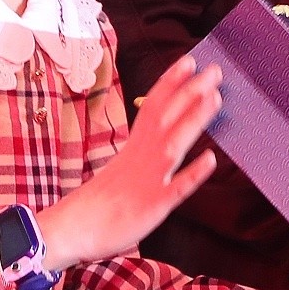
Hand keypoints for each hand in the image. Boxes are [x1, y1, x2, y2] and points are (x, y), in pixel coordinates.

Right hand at [42, 55, 221, 266]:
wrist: (73, 229)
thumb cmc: (100, 200)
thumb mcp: (123, 166)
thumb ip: (143, 149)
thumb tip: (160, 132)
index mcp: (134, 146)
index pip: (153, 106)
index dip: (171, 83)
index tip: (190, 60)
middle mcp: (141, 157)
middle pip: (166, 117)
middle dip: (190, 92)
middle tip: (215, 69)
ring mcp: (148, 180)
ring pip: (173, 144)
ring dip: (194, 121)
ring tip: (215, 99)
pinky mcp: (153, 206)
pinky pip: (175, 189)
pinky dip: (193, 174)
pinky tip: (211, 160)